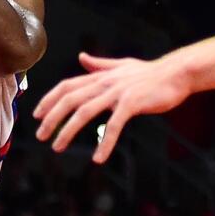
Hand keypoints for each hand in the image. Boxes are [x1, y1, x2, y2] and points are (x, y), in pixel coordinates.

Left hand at [33, 53, 190, 162]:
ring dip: (68, 131)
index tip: (37, 114)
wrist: (177, 73)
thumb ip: (100, 64)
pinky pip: (114, 126)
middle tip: (41, 135)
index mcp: (100, 76)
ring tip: (57, 146)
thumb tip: (81, 57)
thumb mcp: (122, 65)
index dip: (49, 99)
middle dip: (52, 118)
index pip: (67, 86)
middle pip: (70, 99)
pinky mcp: (132, 104)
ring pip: (85, 112)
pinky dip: (105, 142)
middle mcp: (104, 83)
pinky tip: (98, 158)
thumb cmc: (151, 72)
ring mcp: (117, 93)